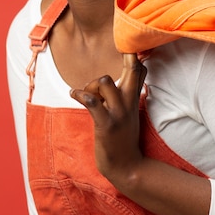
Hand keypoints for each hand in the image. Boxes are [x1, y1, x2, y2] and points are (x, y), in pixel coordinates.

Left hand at [70, 53, 146, 184]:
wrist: (127, 167)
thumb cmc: (124, 137)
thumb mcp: (131, 112)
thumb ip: (129, 94)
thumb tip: (123, 81)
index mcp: (134, 98)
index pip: (140, 70)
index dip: (134, 55)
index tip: (126, 46)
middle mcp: (128, 102)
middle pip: (132, 69)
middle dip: (127, 57)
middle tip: (120, 51)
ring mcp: (118, 112)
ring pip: (105, 81)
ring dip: (92, 84)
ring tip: (87, 93)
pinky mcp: (106, 124)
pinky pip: (91, 102)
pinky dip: (80, 94)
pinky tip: (74, 94)